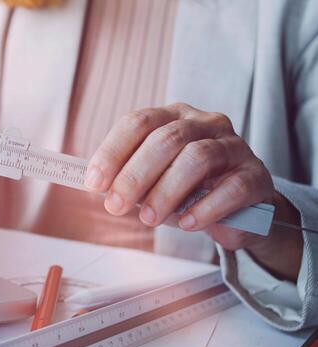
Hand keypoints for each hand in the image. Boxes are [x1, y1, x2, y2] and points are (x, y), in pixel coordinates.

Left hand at [86, 102, 301, 279]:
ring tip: (149, 218)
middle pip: (166, 139)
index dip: (112, 151)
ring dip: (166, 192)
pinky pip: (231, 188)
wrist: (240, 208)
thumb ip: (127, 178)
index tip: (94, 183)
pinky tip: (187, 224)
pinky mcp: (256, 175)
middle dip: (135, 175)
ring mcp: (234, 146)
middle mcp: (205, 123)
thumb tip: (95, 187)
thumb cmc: (187, 189)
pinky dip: (205, 208)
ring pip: (197, 158)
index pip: (138, 123)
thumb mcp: (152, 180)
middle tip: (115, 206)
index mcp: (173, 117)